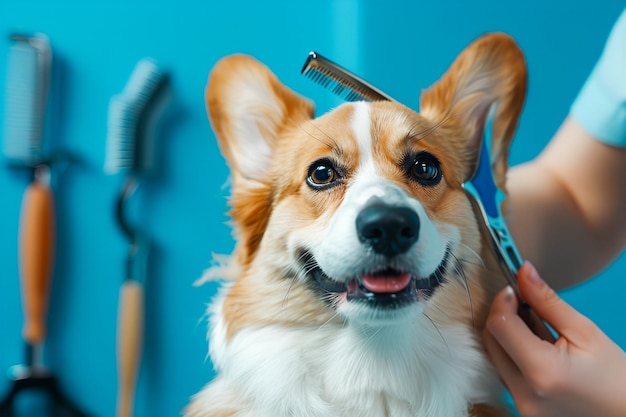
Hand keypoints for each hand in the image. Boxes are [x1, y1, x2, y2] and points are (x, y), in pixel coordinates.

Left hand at [482, 262, 625, 416]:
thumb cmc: (616, 377)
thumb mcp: (585, 331)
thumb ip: (547, 301)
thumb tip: (523, 271)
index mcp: (542, 371)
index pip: (499, 325)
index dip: (503, 301)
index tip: (516, 288)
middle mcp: (524, 393)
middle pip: (491, 340)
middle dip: (502, 315)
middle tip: (523, 302)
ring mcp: (520, 404)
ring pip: (494, 356)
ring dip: (506, 334)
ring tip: (534, 325)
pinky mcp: (522, 408)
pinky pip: (504, 373)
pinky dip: (512, 354)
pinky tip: (535, 346)